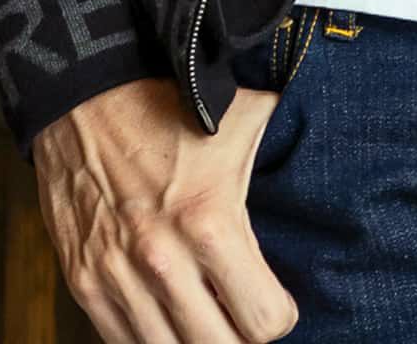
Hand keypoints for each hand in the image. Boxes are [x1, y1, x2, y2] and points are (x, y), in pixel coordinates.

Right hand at [32, 76, 299, 342]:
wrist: (84, 96)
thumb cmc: (170, 107)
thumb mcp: (242, 118)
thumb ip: (288, 140)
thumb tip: (333, 143)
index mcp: (208, 222)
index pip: (262, 322)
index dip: (279, 317)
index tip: (278, 302)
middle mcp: (161, 261)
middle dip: (240, 336)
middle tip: (243, 315)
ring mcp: (117, 278)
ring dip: (195, 340)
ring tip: (208, 317)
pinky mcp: (82, 284)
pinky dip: (152, 338)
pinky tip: (169, 316)